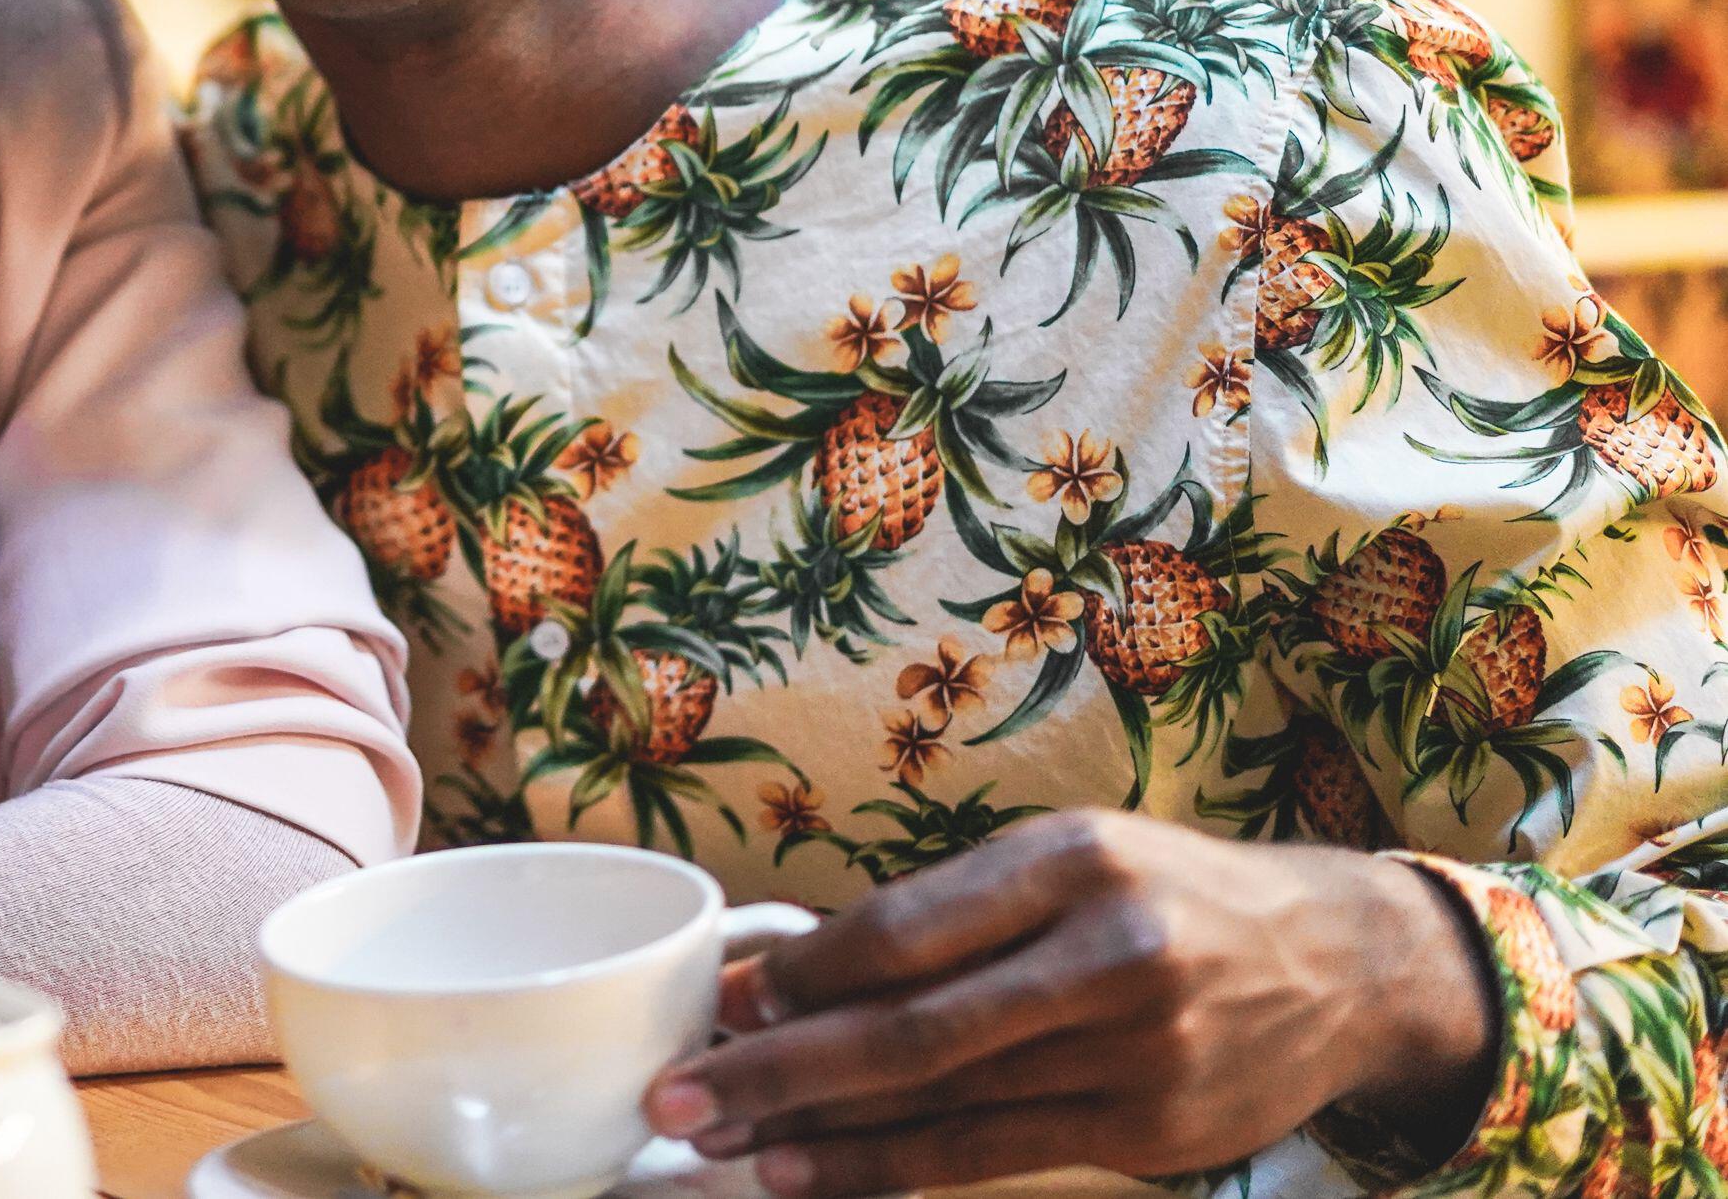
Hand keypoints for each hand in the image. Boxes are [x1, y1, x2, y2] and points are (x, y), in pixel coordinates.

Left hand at [642, 811, 1493, 1196]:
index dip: (802, 971)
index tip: (721, 994)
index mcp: (1070, 862)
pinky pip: (993, 1155)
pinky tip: (815, 1174)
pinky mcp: (1147, 1134)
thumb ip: (946, 909)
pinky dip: (892, 1168)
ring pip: (942, 1105)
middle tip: (681, 1092)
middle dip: (778, 1068)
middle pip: (910, 1030)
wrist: (1342, 964)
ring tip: (721, 1145)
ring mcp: (1133, 1054)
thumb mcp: (1068, 857)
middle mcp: (1105, 955)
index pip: (905, 928)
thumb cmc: (1168, 894)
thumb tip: (791, 962)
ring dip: (817, 1132)